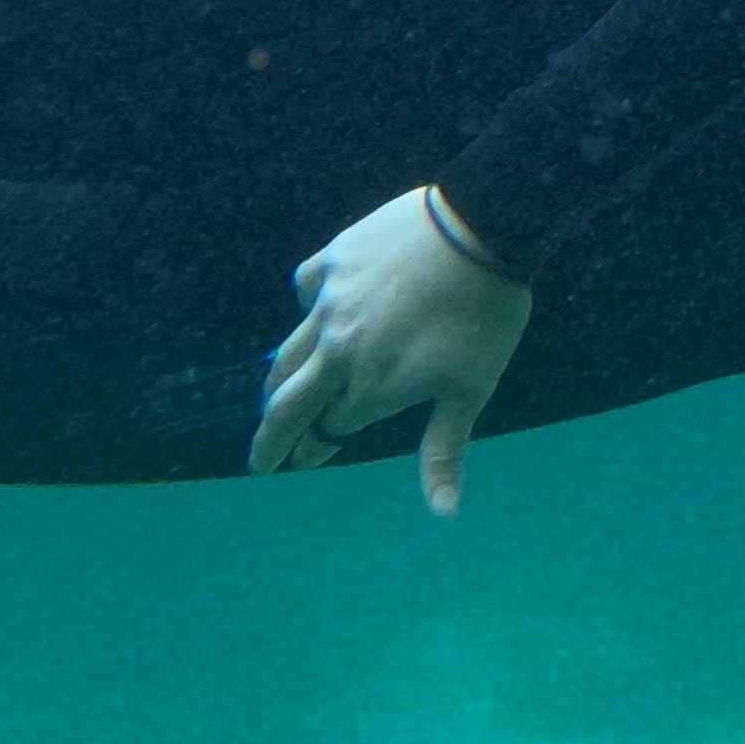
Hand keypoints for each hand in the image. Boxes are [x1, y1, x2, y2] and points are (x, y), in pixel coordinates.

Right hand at [253, 189, 530, 510]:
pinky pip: (306, 289)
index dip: (316, 450)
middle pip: (289, 404)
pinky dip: (307, 308)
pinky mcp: (333, 260)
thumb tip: (444, 515)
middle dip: (271, 440)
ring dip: (279, 383)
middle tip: (260, 461)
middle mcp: (337, 349)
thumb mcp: (470, 389)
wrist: (481, 229)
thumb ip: (445, 450)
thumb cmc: (484, 316)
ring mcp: (330, 302)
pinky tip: (316, 313)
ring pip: (289, 352)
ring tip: (273, 397)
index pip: (328, 431)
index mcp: (369, 387)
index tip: (306, 461)